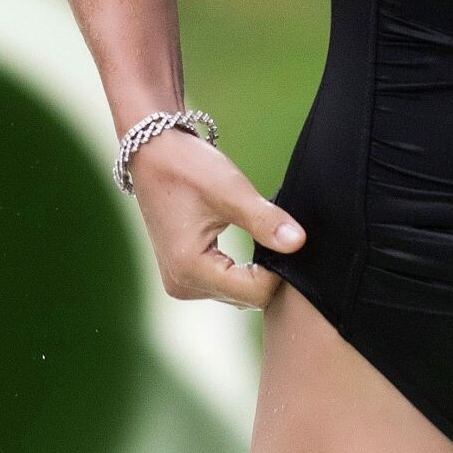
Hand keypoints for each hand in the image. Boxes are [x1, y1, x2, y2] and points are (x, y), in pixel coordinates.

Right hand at [127, 124, 304, 310]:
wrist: (154, 154)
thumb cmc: (187, 167)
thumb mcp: (231, 191)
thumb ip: (265, 221)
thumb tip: (298, 243)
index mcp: (190, 269)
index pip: (255, 293)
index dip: (278, 269)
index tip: (285, 237)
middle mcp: (182, 285)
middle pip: (247, 298)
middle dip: (267, 271)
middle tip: (273, 232)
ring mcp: (180, 283)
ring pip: (238, 294)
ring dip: (254, 271)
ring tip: (258, 232)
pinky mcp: (183, 275)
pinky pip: (224, 284)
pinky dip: (240, 269)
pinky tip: (246, 240)